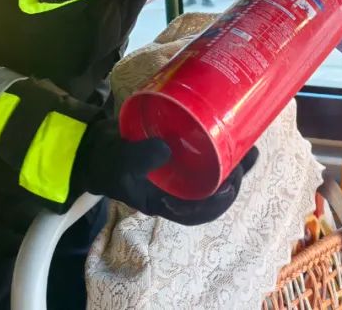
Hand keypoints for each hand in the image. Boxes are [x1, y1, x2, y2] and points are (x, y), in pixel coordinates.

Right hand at [70, 118, 258, 225]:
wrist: (91, 146)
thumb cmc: (105, 162)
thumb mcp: (121, 164)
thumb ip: (140, 157)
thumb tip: (167, 149)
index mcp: (165, 203)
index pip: (199, 213)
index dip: (219, 203)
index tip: (233, 185)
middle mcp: (175, 190)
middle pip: (212, 191)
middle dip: (234, 178)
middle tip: (248, 156)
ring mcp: (177, 171)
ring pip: (212, 171)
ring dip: (232, 161)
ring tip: (251, 145)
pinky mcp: (176, 151)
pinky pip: (201, 152)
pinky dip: (216, 144)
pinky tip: (228, 129)